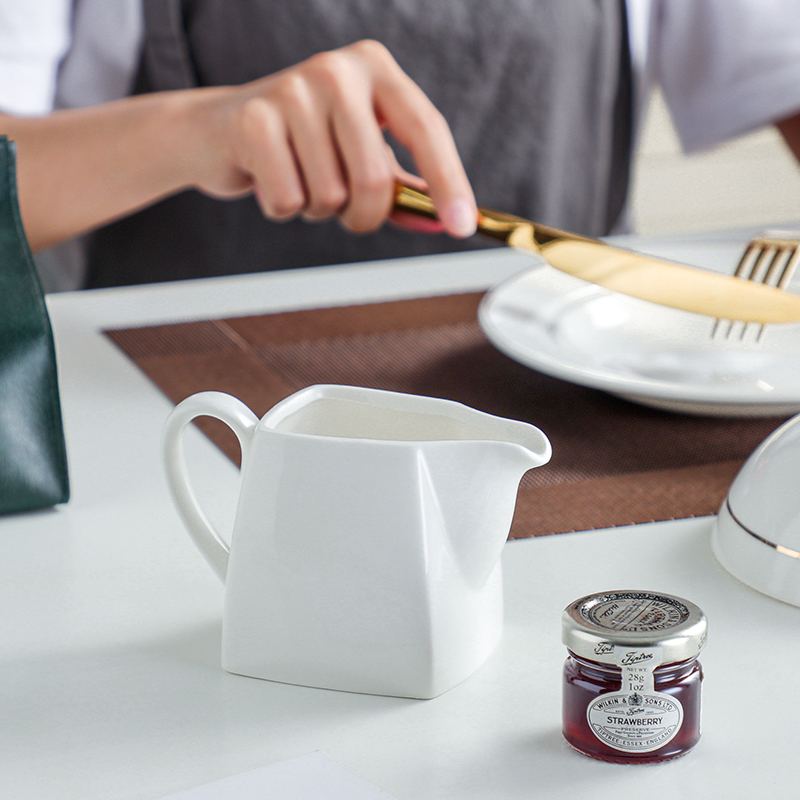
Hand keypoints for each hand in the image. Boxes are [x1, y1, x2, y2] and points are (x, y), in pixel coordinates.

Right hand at [191, 40, 477, 237]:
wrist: (217, 130)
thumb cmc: (300, 145)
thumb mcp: (359, 155)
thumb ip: (403, 189)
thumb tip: (444, 221)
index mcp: (375, 69)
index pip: (427, 128)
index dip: (450, 182)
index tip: (464, 225)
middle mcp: (338, 70)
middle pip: (375, 179)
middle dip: (364, 217)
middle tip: (347, 213)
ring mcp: (293, 89)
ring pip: (331, 196)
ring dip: (318, 210)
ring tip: (300, 179)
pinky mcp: (253, 119)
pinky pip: (289, 200)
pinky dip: (282, 208)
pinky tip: (269, 179)